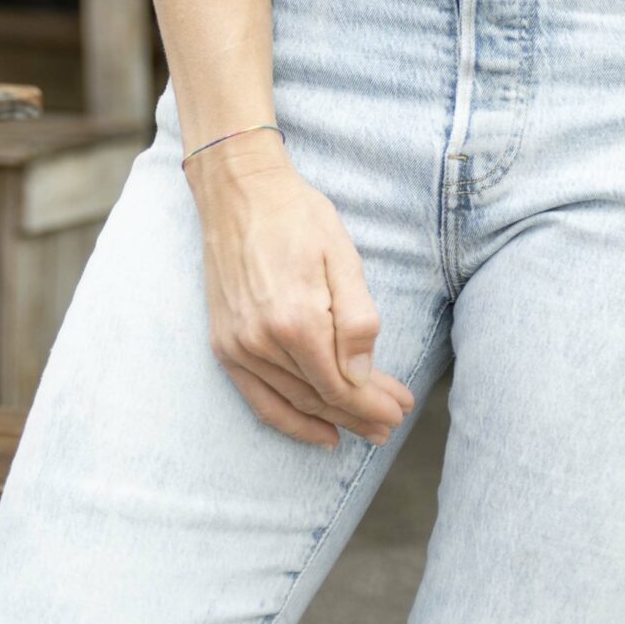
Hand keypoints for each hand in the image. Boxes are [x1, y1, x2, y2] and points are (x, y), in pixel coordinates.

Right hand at [186, 135, 416, 448]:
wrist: (239, 191)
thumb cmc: (298, 217)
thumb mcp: (342, 257)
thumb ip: (356, 320)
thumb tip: (362, 377)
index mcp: (296, 321)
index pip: (342, 385)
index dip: (373, 403)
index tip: (400, 408)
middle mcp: (262, 343)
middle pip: (320, 397)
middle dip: (359, 415)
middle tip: (391, 423)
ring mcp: (238, 347)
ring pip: (293, 401)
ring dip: (331, 421)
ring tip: (364, 430)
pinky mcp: (224, 345)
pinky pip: (258, 398)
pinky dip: (289, 421)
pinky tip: (318, 432)